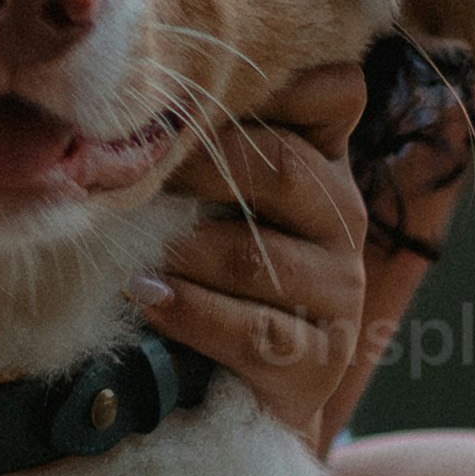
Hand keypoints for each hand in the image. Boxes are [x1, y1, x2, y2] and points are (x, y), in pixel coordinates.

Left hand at [135, 61, 369, 447]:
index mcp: (321, 164)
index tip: (204, 90)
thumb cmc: (207, 276)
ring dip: (183, 252)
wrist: (227, 393)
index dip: (282, 82)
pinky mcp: (320, 360)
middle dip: (199, 170)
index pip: (337, 94)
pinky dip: (192, 312)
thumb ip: (201, 147)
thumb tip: (142, 105)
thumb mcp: (205, 200)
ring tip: (132, 257)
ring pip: (256, 254)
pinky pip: (255, 330)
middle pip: (283, 166)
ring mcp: (339, 292)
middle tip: (133, 178)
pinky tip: (149, 299)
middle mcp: (343, 218)